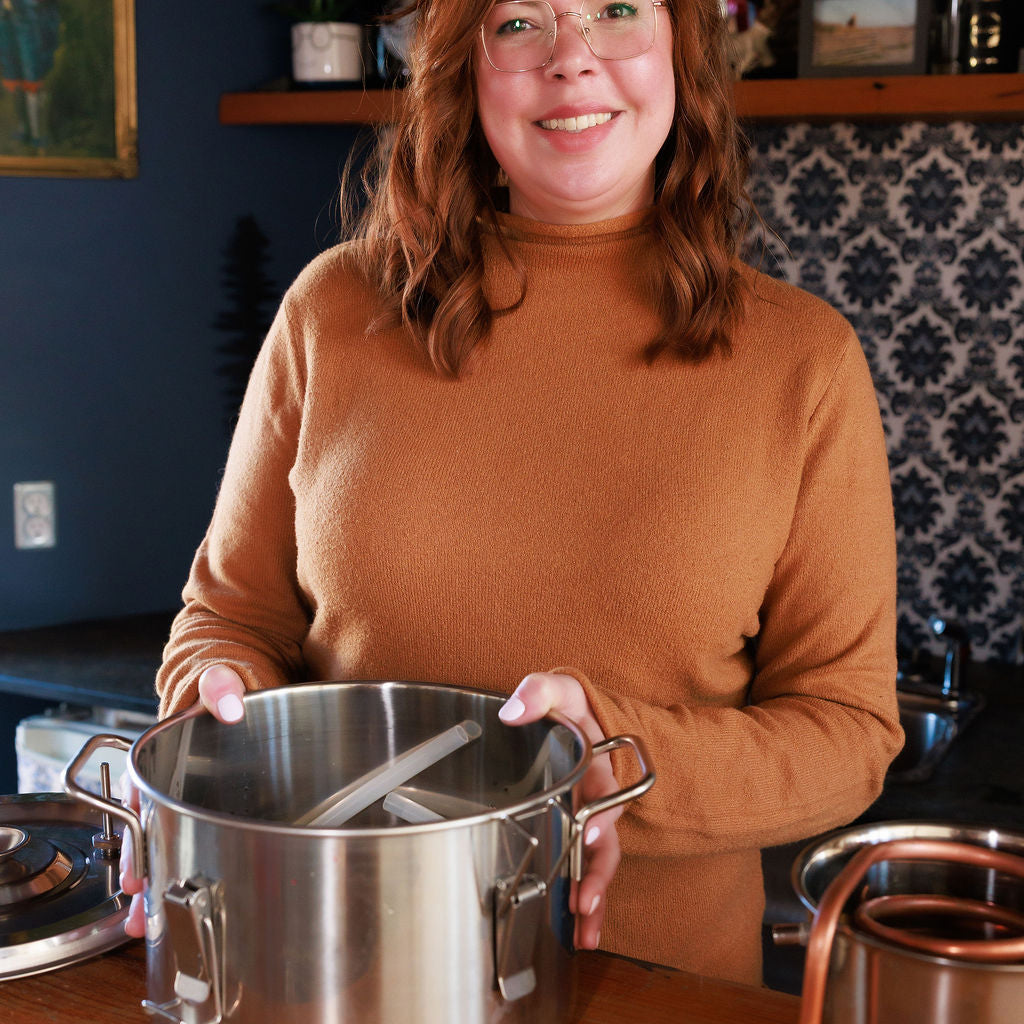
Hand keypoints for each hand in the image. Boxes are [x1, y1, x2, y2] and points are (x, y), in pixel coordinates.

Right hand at [119, 664, 246, 935]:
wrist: (246, 683)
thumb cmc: (223, 683)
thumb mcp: (219, 677)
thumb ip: (221, 685)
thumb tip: (229, 705)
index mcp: (164, 752)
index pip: (141, 800)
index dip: (137, 837)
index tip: (134, 871)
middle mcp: (174, 778)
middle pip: (149, 831)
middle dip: (142, 872)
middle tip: (139, 910)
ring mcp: (196, 793)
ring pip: (170, 840)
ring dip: (160, 878)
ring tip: (150, 923)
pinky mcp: (223, 802)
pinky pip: (201, 836)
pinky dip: (191, 863)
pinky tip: (194, 889)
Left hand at [498, 672, 621, 950]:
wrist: (582, 722)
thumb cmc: (572, 709)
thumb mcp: (562, 693)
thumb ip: (541, 692)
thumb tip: (513, 710)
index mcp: (598, 769)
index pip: (604, 795)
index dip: (601, 818)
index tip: (589, 836)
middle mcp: (599, 802)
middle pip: (604, 844)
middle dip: (595, 876)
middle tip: (583, 902)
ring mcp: (590, 823)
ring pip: (596, 868)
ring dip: (593, 901)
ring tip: (584, 933)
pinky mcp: (578, 838)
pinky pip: (585, 873)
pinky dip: (585, 904)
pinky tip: (576, 933)